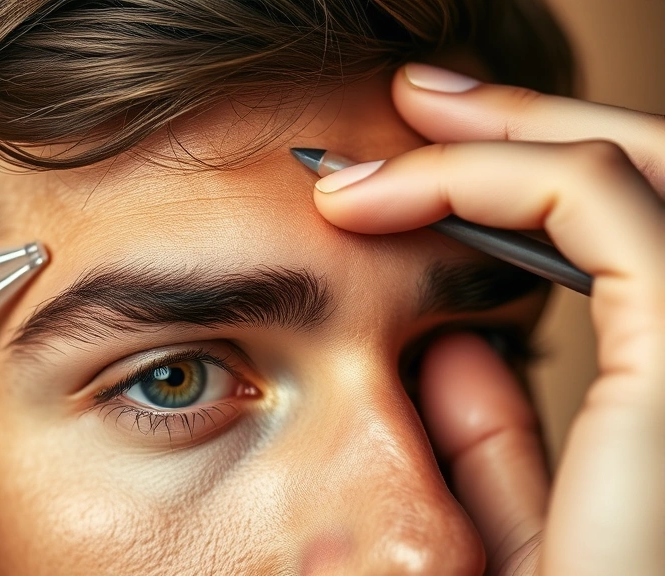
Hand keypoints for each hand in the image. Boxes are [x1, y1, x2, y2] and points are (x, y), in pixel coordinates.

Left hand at [313, 63, 664, 574]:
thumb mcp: (505, 540)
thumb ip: (496, 448)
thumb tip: (458, 344)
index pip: (628, 251)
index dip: (530, 186)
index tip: (413, 169)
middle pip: (646, 187)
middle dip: (528, 129)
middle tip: (417, 99)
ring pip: (630, 178)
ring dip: (510, 132)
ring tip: (403, 112)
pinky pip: (603, 212)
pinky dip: (494, 178)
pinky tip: (384, 192)